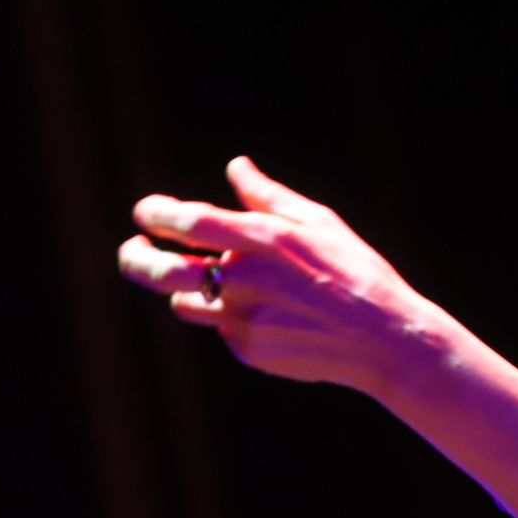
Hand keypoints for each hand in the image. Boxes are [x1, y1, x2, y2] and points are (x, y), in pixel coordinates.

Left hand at [117, 156, 445, 389]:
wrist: (384, 340)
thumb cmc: (357, 273)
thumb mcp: (319, 223)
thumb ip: (269, 196)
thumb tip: (236, 167)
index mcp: (261, 240)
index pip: (185, 221)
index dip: (156, 213)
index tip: (147, 213)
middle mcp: (243, 280)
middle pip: (159, 270)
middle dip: (135, 256)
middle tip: (134, 249)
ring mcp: (242, 320)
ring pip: (185, 302)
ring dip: (190, 289)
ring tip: (214, 283)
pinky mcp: (249, 350)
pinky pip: (223, 329)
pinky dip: (234, 318)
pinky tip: (275, 317)